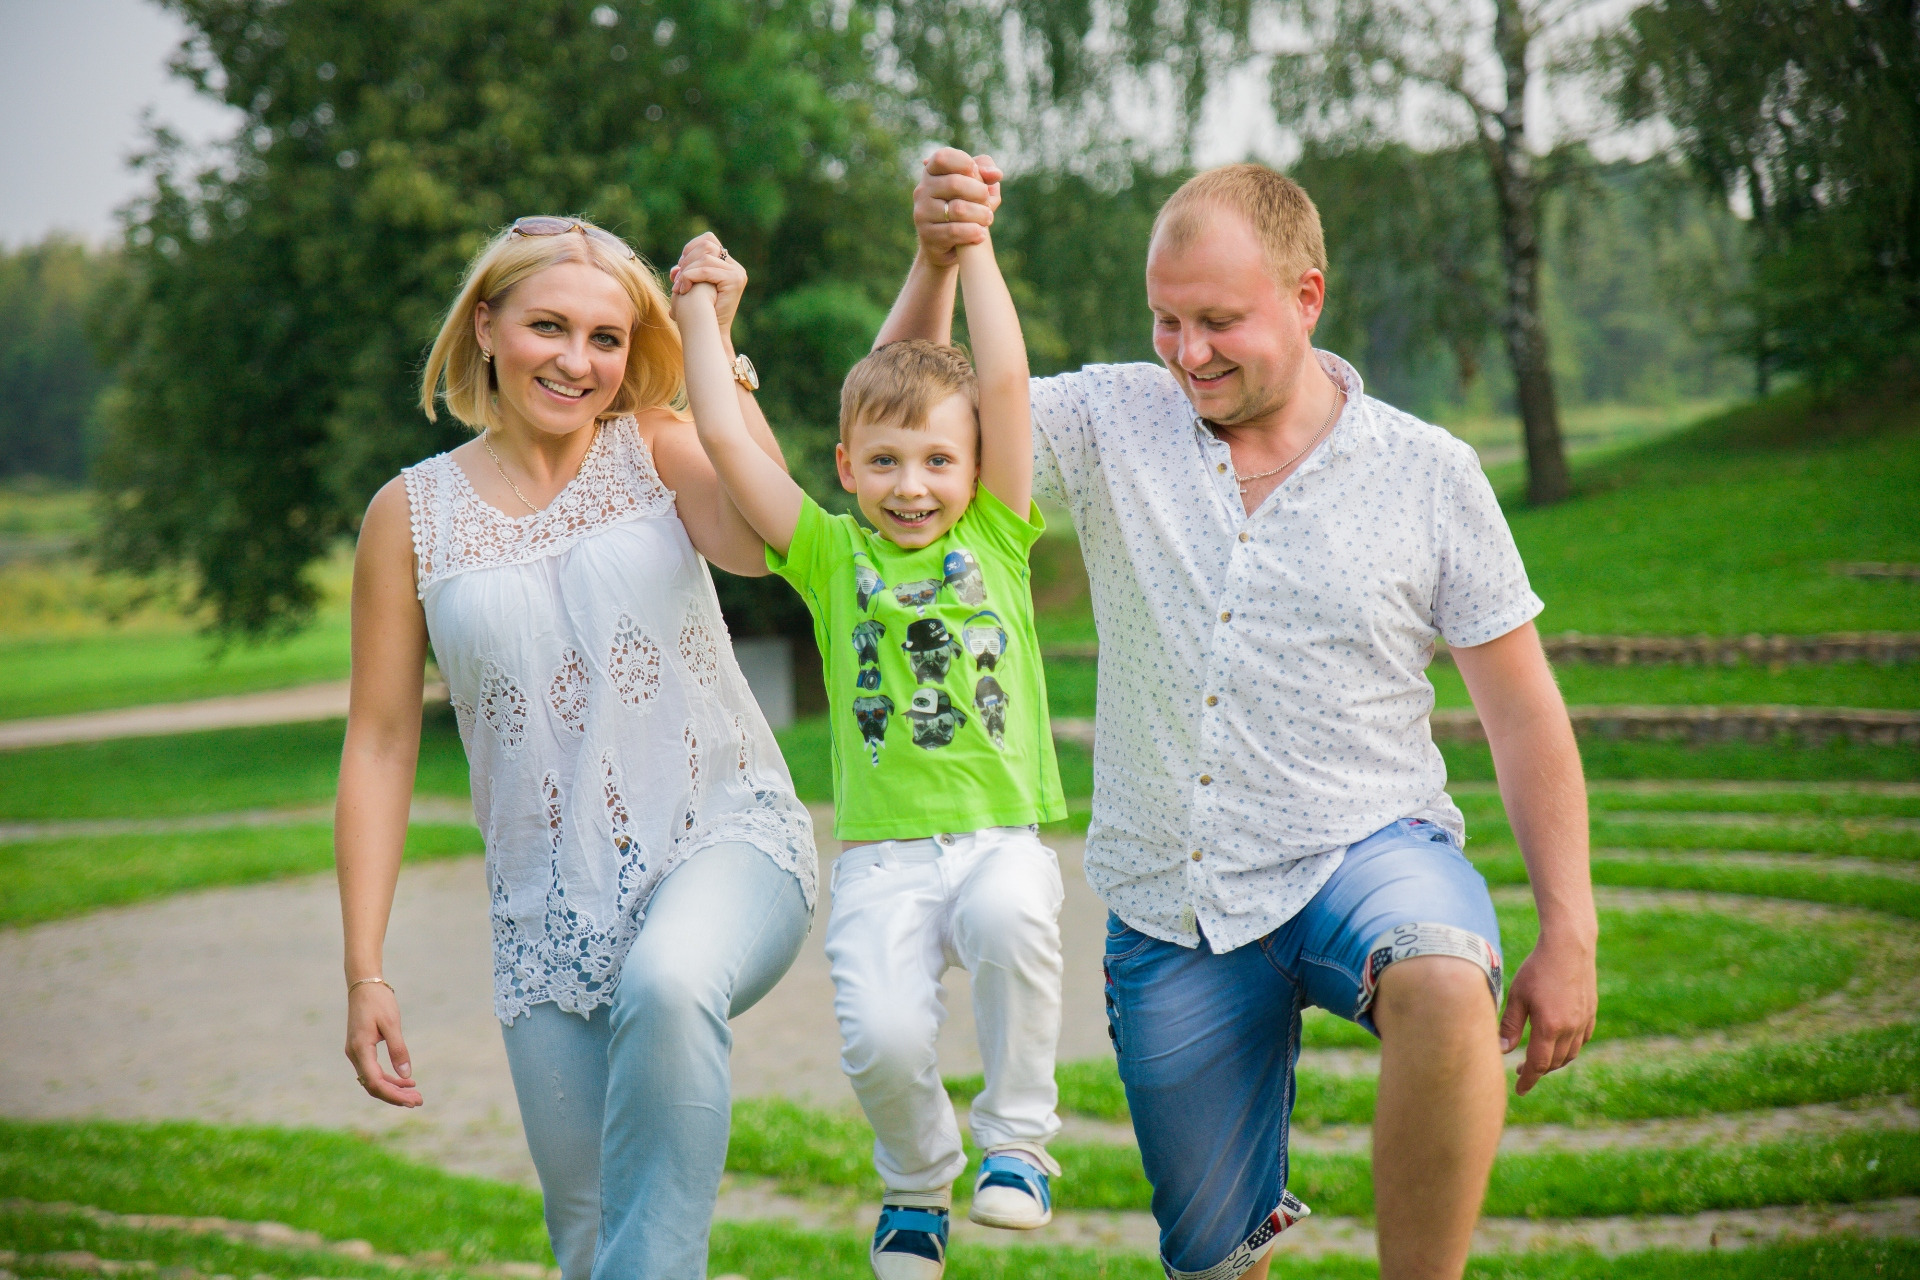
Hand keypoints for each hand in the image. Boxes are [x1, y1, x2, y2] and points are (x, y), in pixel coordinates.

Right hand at [344, 982, 421, 1107]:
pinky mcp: (360, 1049)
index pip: (375, 1082)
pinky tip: (405, 1080)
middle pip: (373, 1086)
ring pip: (373, 1080)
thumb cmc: (379, 1001)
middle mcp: (354, 1054)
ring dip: (393, 1089)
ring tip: (415, 1093)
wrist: (364, 985)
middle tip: (418, 1101)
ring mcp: (356, 1053)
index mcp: (360, 1049)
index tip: (413, 1100)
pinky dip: (388, 1078)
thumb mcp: (392, 1024)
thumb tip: (407, 1075)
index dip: (394, 1095)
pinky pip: (373, 1071)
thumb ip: (398, 1049)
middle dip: (395, 1096)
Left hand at [669, 233, 747, 336]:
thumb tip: (674, 268)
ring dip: (686, 271)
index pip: (709, 240)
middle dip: (687, 260)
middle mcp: (736, 267)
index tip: (680, 267)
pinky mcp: (735, 280)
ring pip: (705, 257)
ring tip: (678, 287)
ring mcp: (737, 273)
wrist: (710, 334)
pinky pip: (705, 270)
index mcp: (728, 265)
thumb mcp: (691, 287)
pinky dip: (689, 277)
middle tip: (677, 279)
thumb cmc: (700, 313)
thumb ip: (685, 273)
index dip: (690, 248)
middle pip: (707, 245)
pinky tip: (682, 290)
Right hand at [913, 147, 1002, 265]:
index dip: (964, 162)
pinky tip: (981, 234)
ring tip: (988, 219)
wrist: (948, 246)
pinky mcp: (927, 235)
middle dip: (979, 192)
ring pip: (958, 209)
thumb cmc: (965, 208)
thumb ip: (985, 171)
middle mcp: (922, 190)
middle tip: (987, 201)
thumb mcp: (976, 185)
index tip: (976, 172)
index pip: (943, 158)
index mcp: (932, 172)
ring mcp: (922, 213)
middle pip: (954, 183)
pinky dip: (972, 232)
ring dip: (980, 214)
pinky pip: (954, 231)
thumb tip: (995, 174)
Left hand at [1499, 928, 1597, 1094]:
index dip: (1528, 1080)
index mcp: (1549, 1027)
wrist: (1569, 947)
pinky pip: (1582, 1040)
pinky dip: (1570, 1048)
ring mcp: (1583, 1021)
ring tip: (1538, 1059)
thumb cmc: (1537, 968)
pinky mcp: (1591, 1013)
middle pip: (1554, 1062)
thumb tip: (1502, 1050)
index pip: (1538, 1064)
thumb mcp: (1517, 995)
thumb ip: (1510, 1024)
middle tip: (1521, 1071)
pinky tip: (1559, 1044)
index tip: (1519, 1090)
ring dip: (1554, 1062)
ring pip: (1570, 1054)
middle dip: (1538, 1071)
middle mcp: (1570, 1029)